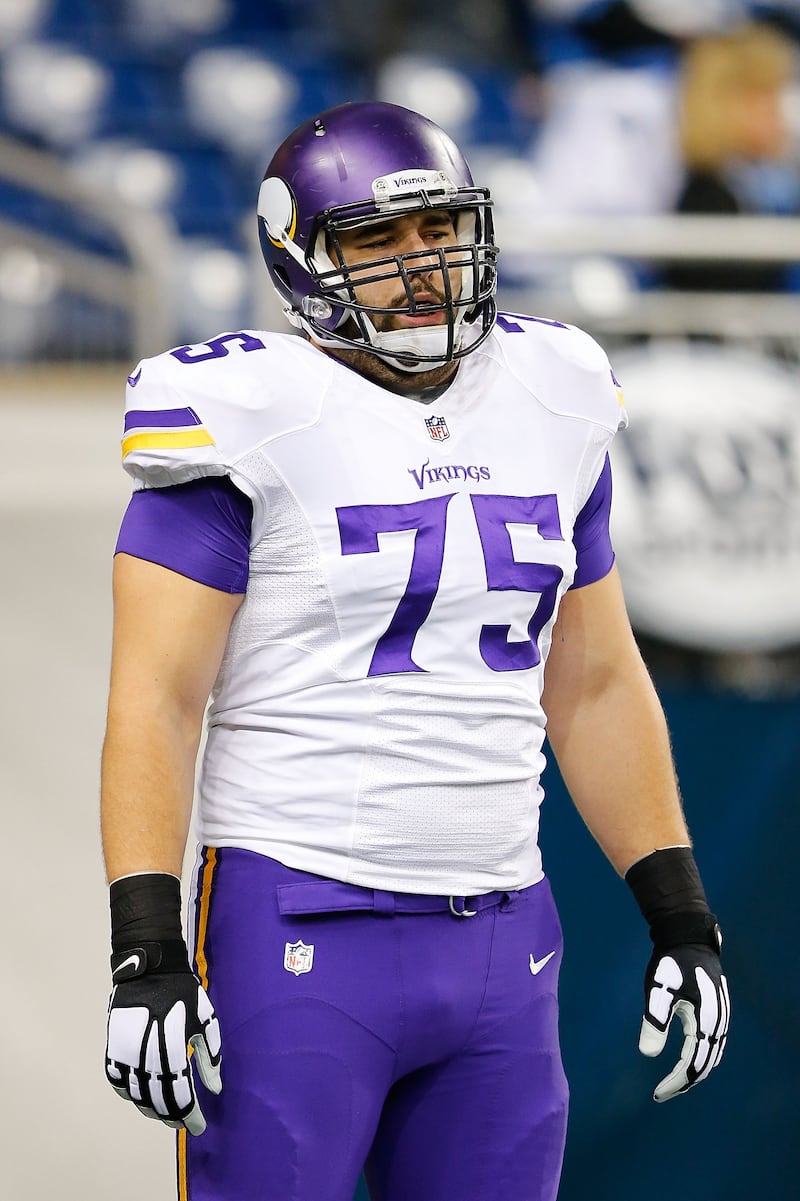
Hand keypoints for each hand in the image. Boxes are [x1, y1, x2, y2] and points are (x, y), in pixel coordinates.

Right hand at [105, 943, 221, 1134]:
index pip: (180, 1097)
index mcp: (171, 1051)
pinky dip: (129, 1094)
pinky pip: (117, 1081)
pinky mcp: (112, 1048)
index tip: (200, 1126)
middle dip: (173, 1116)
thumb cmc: (182, 992)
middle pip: (157, 1102)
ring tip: (167, 1112)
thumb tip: (215, 1089)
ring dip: (152, 1109)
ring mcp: (125, 1054)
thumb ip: (210, 1055)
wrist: (148, 968)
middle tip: (185, 1121)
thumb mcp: (205, 1019)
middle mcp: (144, 1058)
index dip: (190, 1117)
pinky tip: (141, 1096)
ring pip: (136, 1096)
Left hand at [639, 940, 729, 1101]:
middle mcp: (719, 1024)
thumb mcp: (658, 991)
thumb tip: (648, 1054)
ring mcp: (721, 1018)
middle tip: (662, 1093)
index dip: (677, 1082)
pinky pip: (714, 1045)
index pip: (694, 1064)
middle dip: (684, 1082)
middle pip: (706, 1065)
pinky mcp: (718, 1012)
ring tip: (673, 1082)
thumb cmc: (670, 964)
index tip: (658, 1093)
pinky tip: (687, 1060)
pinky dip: (701, 1058)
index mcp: (706, 1022)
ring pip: (712, 1056)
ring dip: (694, 1072)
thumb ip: (654, 1021)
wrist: (688, 939)